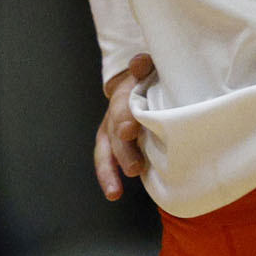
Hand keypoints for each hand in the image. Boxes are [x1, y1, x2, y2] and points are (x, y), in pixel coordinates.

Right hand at [92, 54, 153, 198]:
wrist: (141, 84)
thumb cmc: (150, 80)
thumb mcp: (150, 70)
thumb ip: (145, 66)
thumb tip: (140, 62)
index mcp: (124, 94)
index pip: (121, 104)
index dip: (123, 116)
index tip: (129, 130)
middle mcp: (113, 114)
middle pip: (113, 133)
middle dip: (122, 151)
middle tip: (134, 166)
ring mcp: (112, 131)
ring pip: (105, 151)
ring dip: (110, 170)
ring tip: (115, 191)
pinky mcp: (115, 145)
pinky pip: (107, 161)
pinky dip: (109, 177)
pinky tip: (113, 193)